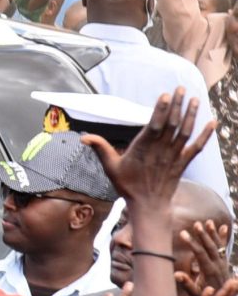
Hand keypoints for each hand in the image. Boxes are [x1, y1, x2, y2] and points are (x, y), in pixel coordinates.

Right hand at [89, 90, 214, 209]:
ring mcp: (174, 156)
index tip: (166, 95)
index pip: (155, 125)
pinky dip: (206, 135)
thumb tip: (83, 137)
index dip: (161, 110)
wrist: (149, 206)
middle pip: (172, 124)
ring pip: (185, 132)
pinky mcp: (183, 162)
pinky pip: (197, 147)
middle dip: (177, 105)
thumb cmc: (128, 186)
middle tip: (180, 88)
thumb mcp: (110, 167)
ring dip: (191, 115)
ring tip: (194, 99)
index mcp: (143, 149)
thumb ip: (100, 148)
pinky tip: (213, 122)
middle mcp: (161, 151)